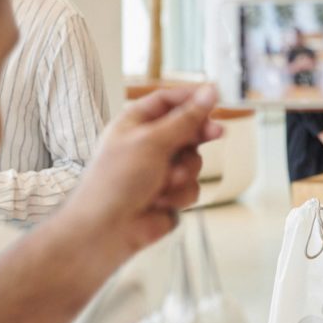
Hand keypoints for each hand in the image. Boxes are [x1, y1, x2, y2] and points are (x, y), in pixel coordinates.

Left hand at [60, 85, 222, 255]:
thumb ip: (186, 118)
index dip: (192, 97)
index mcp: (135, 124)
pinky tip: (160, 202)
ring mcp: (159, 171)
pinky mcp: (169, 195)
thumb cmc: (116, 181)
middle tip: (216, 133)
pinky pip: (191, 188)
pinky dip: (179, 195)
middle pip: (187, 129)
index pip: (168, 101)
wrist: (106, 230)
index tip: (216, 96)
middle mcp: (147, 145)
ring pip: (194, 161)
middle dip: (198, 136)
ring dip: (184, 172)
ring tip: (165, 183)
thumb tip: (209, 92)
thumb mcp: (153, 141)